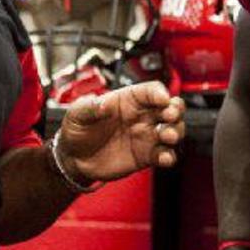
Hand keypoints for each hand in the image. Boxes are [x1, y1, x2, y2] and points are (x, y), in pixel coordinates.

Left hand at [55, 81, 185, 182]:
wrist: (74, 158)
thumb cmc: (77, 130)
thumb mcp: (76, 114)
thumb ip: (88, 107)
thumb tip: (102, 104)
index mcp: (127, 100)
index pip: (150, 90)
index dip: (159, 92)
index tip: (162, 99)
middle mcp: (141, 116)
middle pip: (170, 107)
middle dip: (176, 109)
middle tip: (170, 115)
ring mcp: (146, 135)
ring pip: (173, 129)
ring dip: (176, 131)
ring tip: (167, 136)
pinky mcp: (147, 155)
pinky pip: (165, 154)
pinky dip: (169, 155)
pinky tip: (164, 157)